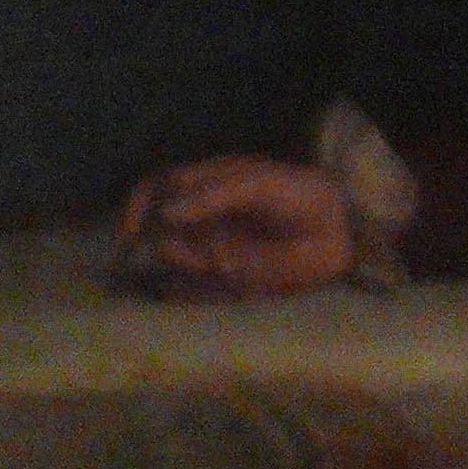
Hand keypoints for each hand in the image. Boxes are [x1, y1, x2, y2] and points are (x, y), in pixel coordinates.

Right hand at [110, 152, 358, 298]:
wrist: (336, 234)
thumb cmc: (300, 199)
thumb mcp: (259, 185)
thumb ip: (213, 194)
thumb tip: (165, 212)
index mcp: (208, 182)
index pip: (157, 186)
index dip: (138, 204)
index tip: (131, 228)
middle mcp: (200, 213)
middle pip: (156, 224)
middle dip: (161, 238)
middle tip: (186, 248)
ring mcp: (207, 244)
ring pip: (171, 252)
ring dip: (185, 258)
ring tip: (222, 261)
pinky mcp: (218, 274)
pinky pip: (185, 284)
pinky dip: (184, 286)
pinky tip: (213, 278)